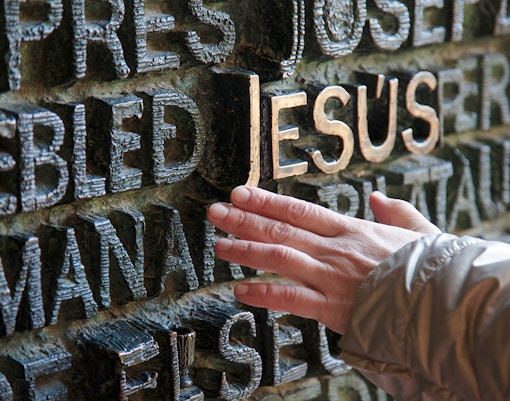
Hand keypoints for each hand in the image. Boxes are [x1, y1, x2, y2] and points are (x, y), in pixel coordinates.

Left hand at [207, 186, 439, 333]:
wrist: (442, 303)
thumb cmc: (429, 267)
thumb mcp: (417, 230)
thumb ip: (396, 211)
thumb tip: (379, 197)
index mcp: (350, 229)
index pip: (299, 210)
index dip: (266, 201)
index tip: (240, 193)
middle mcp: (334, 249)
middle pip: (281, 230)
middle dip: (245, 220)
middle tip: (216, 212)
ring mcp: (331, 277)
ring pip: (280, 259)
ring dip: (247, 250)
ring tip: (220, 245)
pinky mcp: (332, 308)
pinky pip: (291, 299)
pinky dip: (264, 294)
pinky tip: (240, 290)